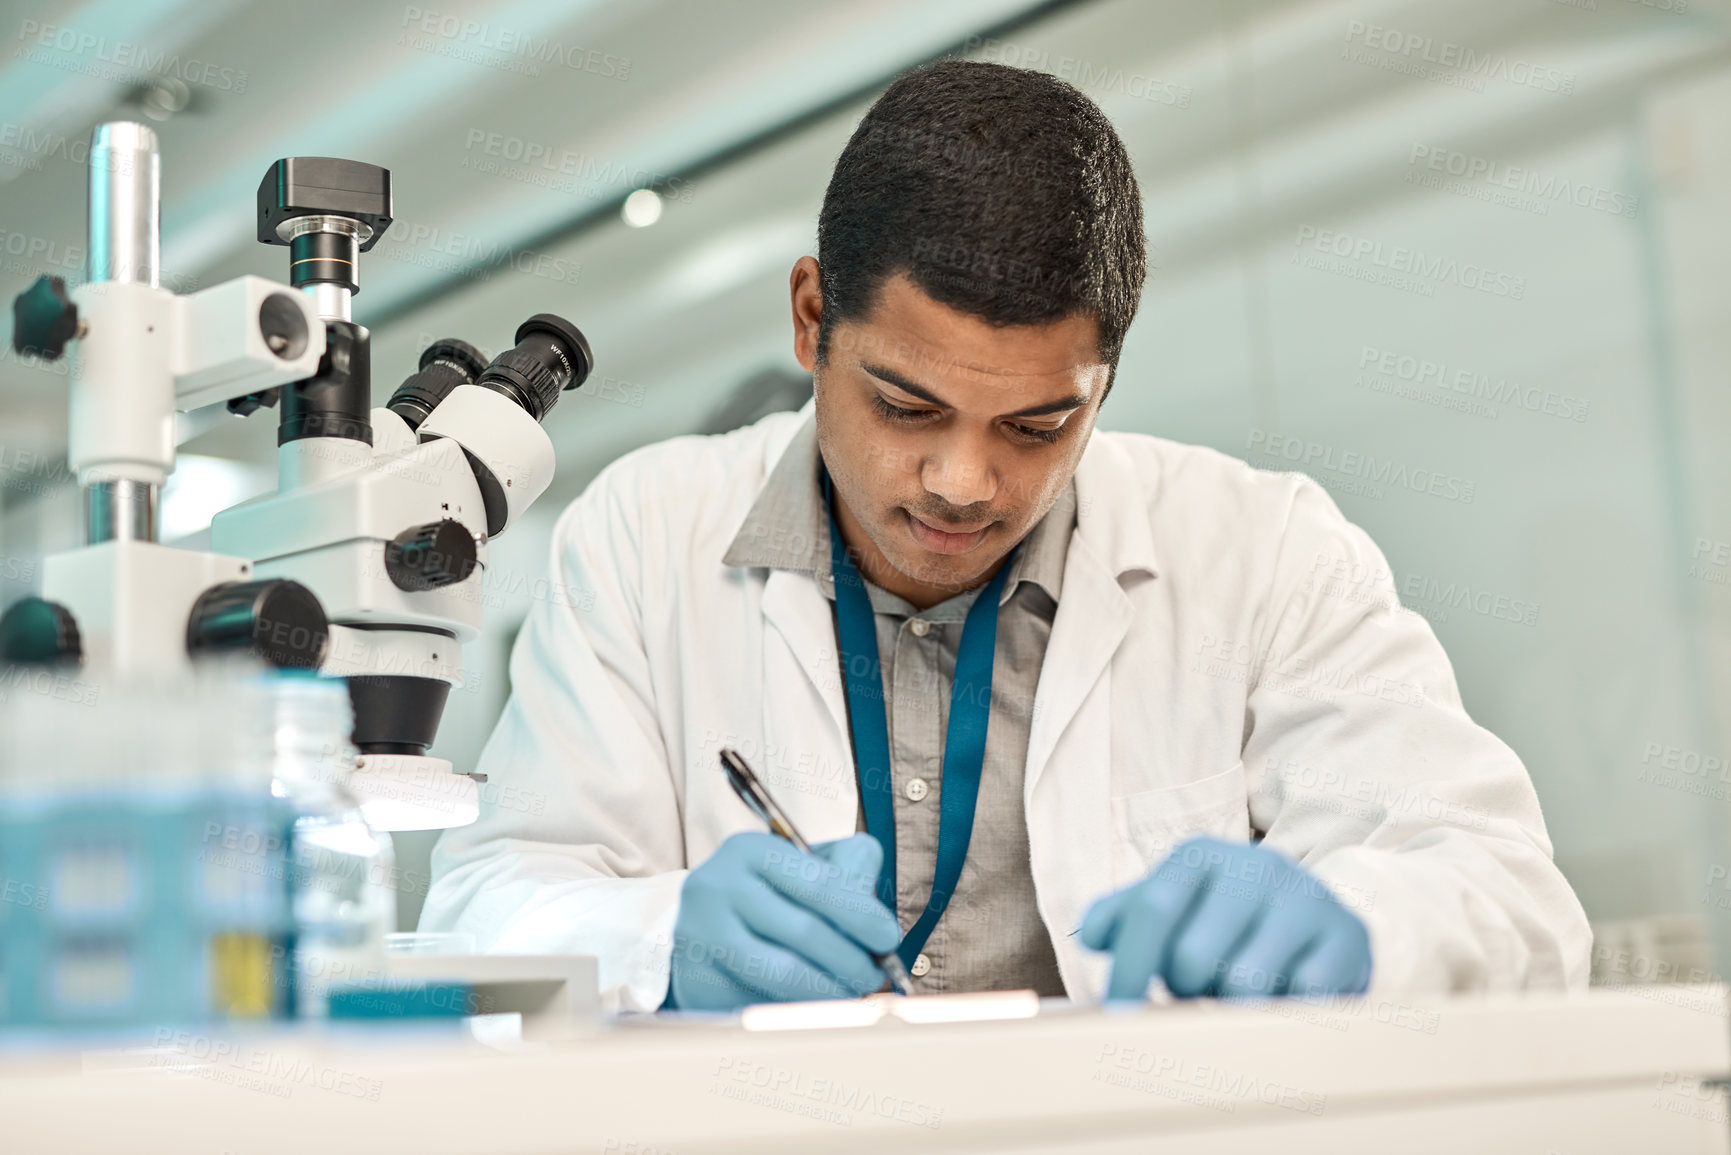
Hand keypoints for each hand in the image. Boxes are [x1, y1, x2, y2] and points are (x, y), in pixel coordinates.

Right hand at [664, 832, 901, 1010]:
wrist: (701, 929)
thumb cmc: (769, 896)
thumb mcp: (802, 868)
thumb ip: (849, 873)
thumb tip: (880, 926)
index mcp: (750, 849)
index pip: (820, 883)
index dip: (862, 915)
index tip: (888, 939)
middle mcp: (717, 884)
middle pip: (804, 930)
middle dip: (851, 959)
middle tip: (874, 977)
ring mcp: (700, 934)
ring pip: (783, 972)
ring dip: (831, 990)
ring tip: (852, 994)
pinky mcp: (696, 979)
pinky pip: (762, 1001)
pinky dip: (798, 1008)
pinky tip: (816, 1007)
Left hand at [1079, 835, 1370, 1000]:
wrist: (1317, 924)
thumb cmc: (1222, 925)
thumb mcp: (1172, 910)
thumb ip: (1123, 918)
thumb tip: (1089, 934)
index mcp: (1201, 854)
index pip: (1151, 910)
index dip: (1128, 969)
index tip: (1117, 1016)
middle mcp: (1257, 865)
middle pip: (1192, 956)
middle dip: (1184, 990)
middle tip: (1198, 987)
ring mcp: (1307, 898)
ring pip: (1244, 986)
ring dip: (1230, 1007)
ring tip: (1238, 991)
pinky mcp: (1348, 938)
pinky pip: (1299, 1001)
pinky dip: (1281, 1013)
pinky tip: (1284, 997)